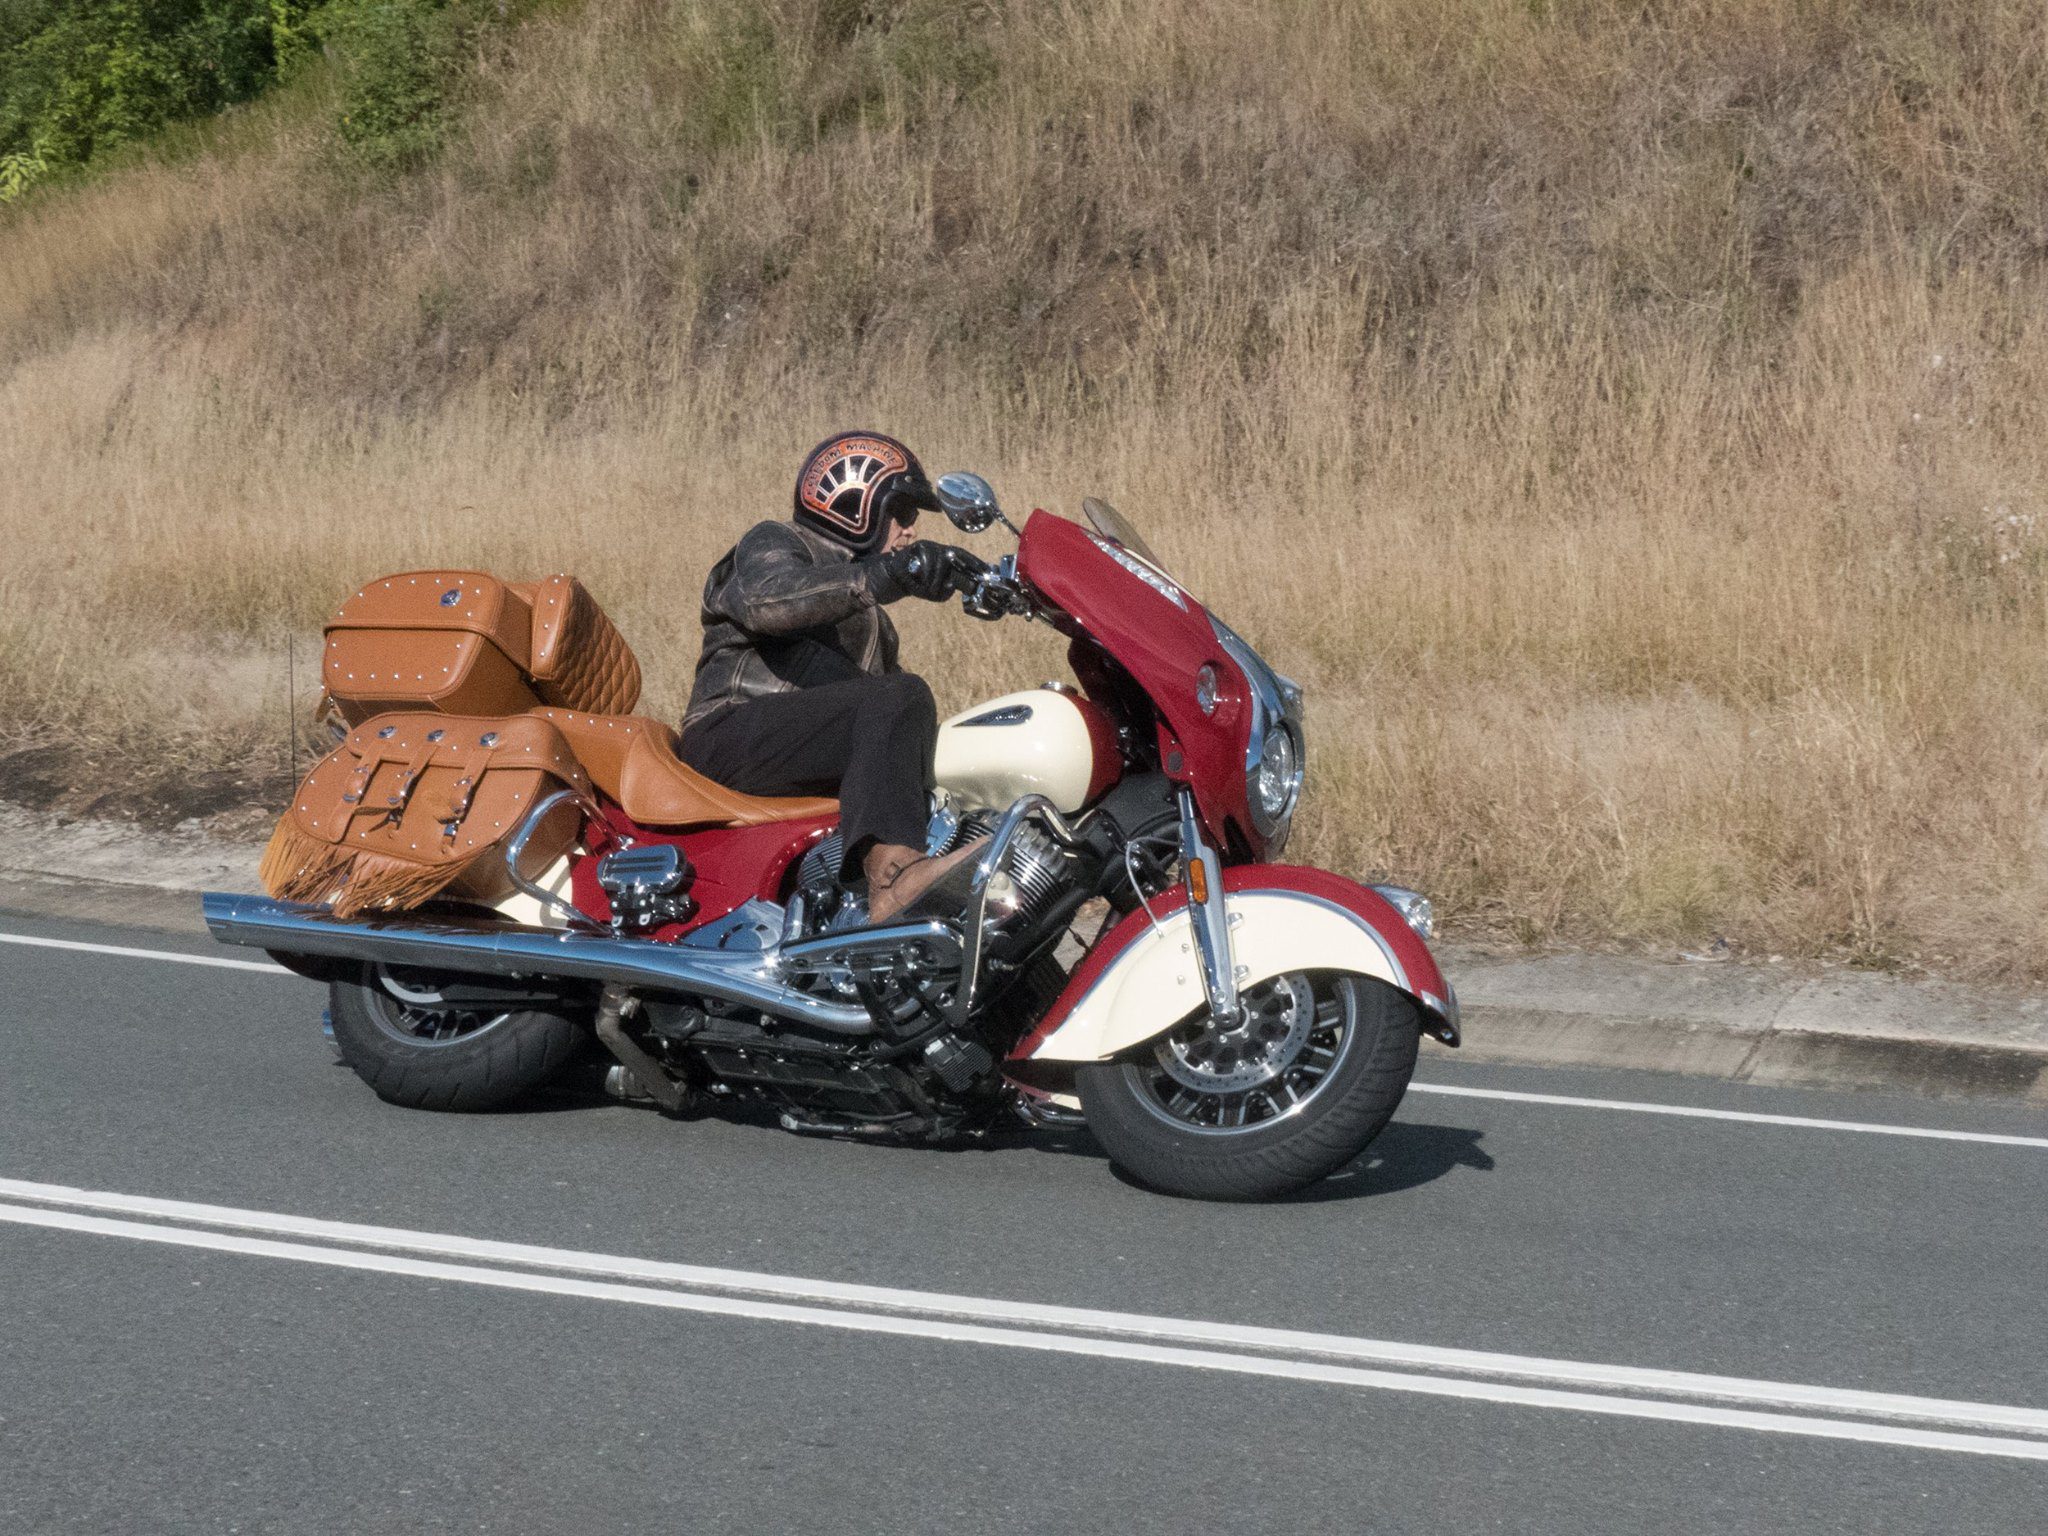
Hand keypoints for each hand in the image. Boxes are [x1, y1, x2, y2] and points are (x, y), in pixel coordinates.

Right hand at [872, 541, 987, 603]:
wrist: (894, 578)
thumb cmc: (916, 583)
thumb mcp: (934, 592)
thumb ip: (944, 592)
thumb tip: (951, 587)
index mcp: (946, 558)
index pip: (964, 556)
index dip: (975, 562)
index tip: (987, 569)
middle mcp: (939, 549)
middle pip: (956, 554)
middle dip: (960, 567)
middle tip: (958, 582)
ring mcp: (929, 546)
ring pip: (942, 560)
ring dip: (937, 579)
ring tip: (929, 589)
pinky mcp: (918, 546)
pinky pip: (928, 558)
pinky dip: (927, 573)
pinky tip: (921, 579)